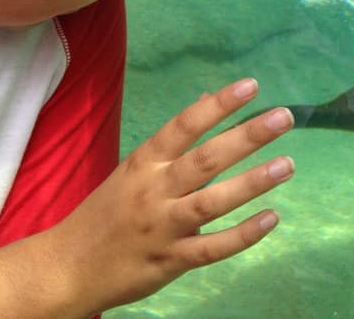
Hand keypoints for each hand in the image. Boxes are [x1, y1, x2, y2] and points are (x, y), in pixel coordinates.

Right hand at [51, 78, 294, 312]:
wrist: (66, 267)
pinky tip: (271, 218)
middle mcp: (154, 190)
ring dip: (253, 182)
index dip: (219, 104)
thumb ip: (172, 140)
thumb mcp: (132, 169)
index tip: (252, 86)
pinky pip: (213, 247)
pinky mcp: (171, 261)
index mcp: (144, 163)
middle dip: (247, 136)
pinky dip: (243, 234)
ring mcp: (163, 227)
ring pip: (213, 201)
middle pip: (206, 158)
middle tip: (284, 117)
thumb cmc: (106, 213)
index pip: (184, 125)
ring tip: (287, 165)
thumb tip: (206, 98)